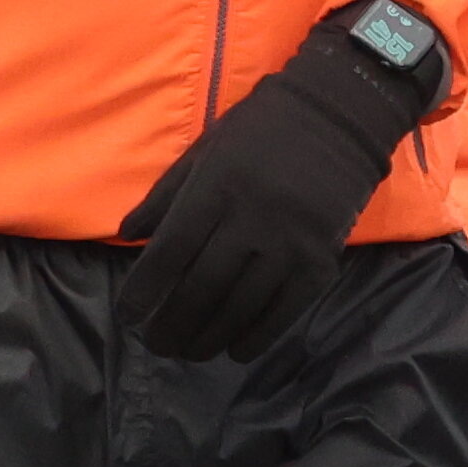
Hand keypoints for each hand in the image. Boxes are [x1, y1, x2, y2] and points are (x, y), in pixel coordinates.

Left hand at [114, 1, 450, 361]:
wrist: (341, 115)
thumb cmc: (263, 129)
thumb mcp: (206, 149)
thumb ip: (165, 194)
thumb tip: (126, 234)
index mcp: (217, 187)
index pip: (172, 250)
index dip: (145, 288)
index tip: (128, 314)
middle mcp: (253, 218)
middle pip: (202, 287)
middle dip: (172, 323)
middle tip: (157, 344)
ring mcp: (291, 242)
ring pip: (241, 306)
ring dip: (209, 337)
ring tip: (189, 351)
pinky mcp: (321, 259)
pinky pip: (285, 311)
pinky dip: (257, 337)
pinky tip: (236, 349)